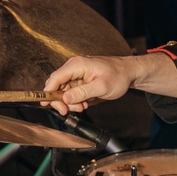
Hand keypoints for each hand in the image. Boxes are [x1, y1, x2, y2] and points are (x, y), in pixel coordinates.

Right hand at [42, 52, 176, 115]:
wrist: (129, 72)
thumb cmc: (119, 76)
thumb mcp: (102, 87)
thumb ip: (82, 92)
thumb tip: (65, 98)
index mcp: (77, 65)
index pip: (55, 78)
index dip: (48, 92)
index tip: (47, 105)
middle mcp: (74, 67)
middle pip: (56, 86)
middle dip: (61, 101)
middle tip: (71, 110)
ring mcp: (76, 73)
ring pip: (63, 91)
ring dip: (70, 102)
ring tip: (84, 105)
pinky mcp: (79, 79)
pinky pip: (70, 92)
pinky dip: (75, 100)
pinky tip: (85, 102)